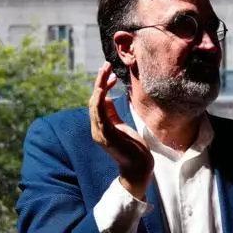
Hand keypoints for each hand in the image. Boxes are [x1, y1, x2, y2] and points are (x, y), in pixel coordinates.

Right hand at [88, 62, 151, 198]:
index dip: (102, 87)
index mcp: (101, 126)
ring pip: (94, 105)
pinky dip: (100, 101)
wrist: (139, 167)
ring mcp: (100, 133)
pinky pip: (99, 115)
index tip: (112, 75)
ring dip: (100, 86)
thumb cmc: (133, 148)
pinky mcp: (106, 136)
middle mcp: (97, 128)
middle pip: (94, 100)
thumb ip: (113, 114)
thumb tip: (108, 99)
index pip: (98, 102)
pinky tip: (104, 90)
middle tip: (106, 65)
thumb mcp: (122, 127)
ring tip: (106, 71)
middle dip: (99, 82)